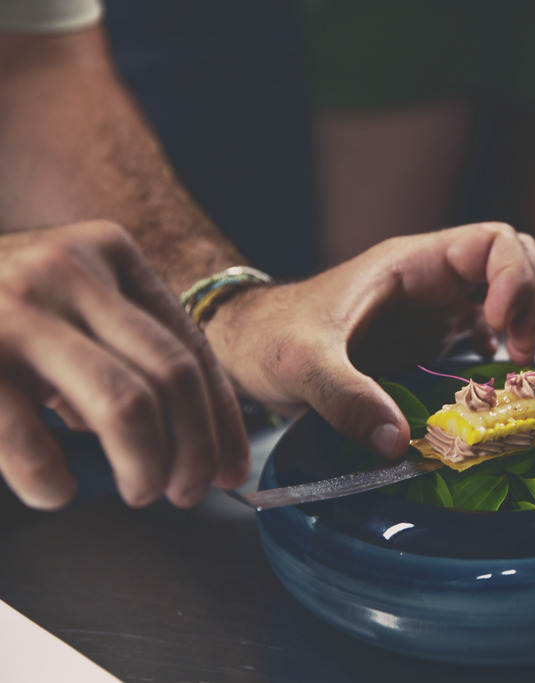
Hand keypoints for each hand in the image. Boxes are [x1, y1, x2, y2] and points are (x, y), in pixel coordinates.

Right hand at [0, 222, 248, 509]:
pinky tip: (57, 491)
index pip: (190, 346)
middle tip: (188, 490)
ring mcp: (14, 307)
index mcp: (108, 252)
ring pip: (125, 405)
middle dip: (195, 448)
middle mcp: (68, 269)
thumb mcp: (68, 296)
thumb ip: (126, 343)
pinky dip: (53, 479)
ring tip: (142, 491)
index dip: (222, 417)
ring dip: (146, 464)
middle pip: (171, 376)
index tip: (230, 467)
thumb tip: (202, 434)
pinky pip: (27, 436)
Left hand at [205, 222, 534, 458]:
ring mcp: (438, 309)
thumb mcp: (302, 363)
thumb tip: (397, 444)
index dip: (514, 277)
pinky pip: (492, 332)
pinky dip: (508, 351)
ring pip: (513, 295)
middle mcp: (434, 281)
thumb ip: (345, 398)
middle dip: (534, 301)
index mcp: (413, 265)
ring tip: (516, 367)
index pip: (495, 242)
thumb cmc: (270, 337)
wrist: (248, 349)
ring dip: (529, 325)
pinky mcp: (433, 340)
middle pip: (519, 264)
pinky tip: (495, 383)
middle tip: (521, 353)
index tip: (498, 326)